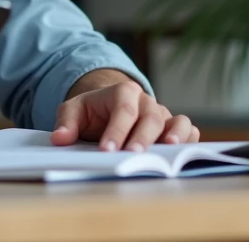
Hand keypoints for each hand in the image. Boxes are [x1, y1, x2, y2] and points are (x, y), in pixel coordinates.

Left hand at [51, 80, 198, 151]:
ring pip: (176, 121)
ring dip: (174, 135)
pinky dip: (189, 141)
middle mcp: (147, 101)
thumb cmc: (93, 111)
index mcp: (123, 92)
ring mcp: (163, 113)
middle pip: (150, 117)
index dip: (116, 130)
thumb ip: (66, 122)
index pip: (123, 110)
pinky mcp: (174, 127)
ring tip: (168, 150)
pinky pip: (189, 130)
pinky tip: (181, 154)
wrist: (109, 107)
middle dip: (142, 137)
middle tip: (132, 155)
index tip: (107, 150)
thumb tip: (59, 139)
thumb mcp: (74, 110)